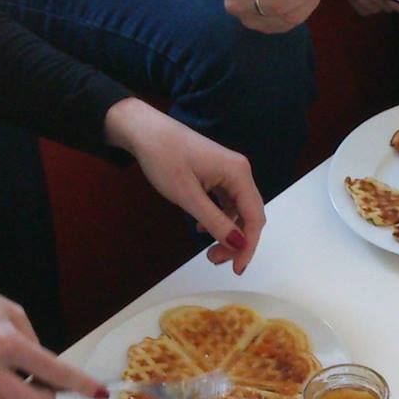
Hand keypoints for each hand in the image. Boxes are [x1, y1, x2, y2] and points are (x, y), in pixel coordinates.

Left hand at [104, 98, 265, 273]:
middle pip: (250, 215)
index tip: (236, 268)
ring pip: (238, 211)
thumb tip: (239, 245)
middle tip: (215, 260)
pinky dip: (219, 220)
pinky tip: (201, 229)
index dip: (249, 246)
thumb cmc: (163, 157)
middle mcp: (239, 172)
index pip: (255, 217)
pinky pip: (226, 203)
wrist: (143, 130)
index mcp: (238, 174)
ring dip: (227, 233)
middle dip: (238, 242)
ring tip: (208, 250)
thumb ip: (215, 221)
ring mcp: (229, 172)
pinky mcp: (217, 174)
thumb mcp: (188, 196)